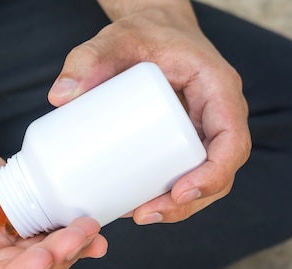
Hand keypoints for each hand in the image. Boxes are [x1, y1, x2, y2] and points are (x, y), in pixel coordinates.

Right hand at [0, 123, 107, 268]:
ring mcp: (0, 231)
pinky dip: (65, 220)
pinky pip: (44, 217)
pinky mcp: (14, 203)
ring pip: (41, 247)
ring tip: (90, 227)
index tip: (39, 258)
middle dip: (54, 258)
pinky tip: (89, 216)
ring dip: (69, 243)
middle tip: (78, 237)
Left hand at [48, 1, 250, 223]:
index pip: (232, 139)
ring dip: (177, 207)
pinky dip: (168, 195)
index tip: (179, 193)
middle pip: (220, 169)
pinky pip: (187, 171)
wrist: (150, 30)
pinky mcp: (185, 138)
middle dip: (188, 202)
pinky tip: (138, 206)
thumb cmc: (142, 32)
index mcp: (217, 88)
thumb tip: (58, 97)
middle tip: (144, 215)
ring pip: (204, 178)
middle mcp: (218, 113)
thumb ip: (88, 59)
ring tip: (137, 215)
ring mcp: (203, 128)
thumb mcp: (116, 39)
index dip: (214, 174)